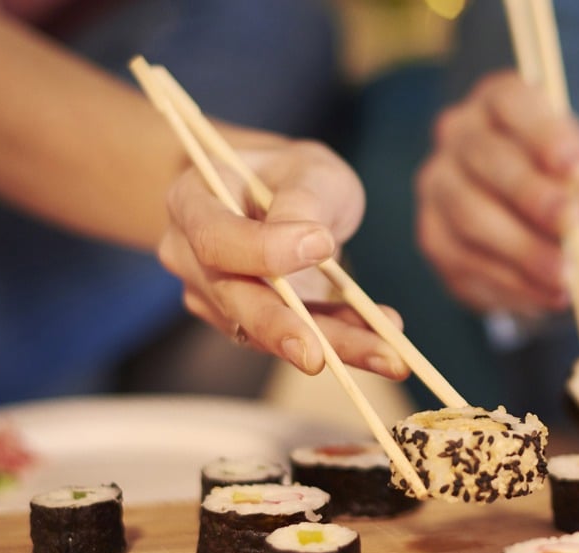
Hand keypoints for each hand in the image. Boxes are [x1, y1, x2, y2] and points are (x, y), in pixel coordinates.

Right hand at [157, 138, 407, 378]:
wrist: (276, 194)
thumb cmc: (288, 173)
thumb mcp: (306, 167)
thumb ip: (302, 199)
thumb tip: (310, 242)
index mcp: (193, 201)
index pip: (216, 238)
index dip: (263, 250)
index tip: (321, 243)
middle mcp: (190, 256)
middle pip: (234, 299)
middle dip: (281, 329)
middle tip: (319, 356)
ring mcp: (215, 296)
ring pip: (270, 330)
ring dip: (332, 345)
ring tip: (388, 358)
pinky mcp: (250, 323)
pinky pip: (295, 337)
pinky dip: (342, 342)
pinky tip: (383, 348)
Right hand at [416, 71, 578, 314]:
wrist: (562, 231)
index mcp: (501, 100)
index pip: (511, 101)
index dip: (544, 134)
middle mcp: (458, 134)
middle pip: (484, 158)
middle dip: (531, 195)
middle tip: (573, 224)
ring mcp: (438, 186)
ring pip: (468, 216)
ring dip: (520, 251)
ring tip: (566, 278)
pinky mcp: (434, 236)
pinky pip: (462, 262)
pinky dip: (508, 285)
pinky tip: (546, 297)